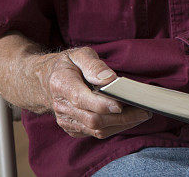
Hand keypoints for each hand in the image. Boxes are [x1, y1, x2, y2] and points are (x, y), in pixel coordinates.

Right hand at [35, 47, 150, 138]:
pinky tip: (129, 118)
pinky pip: (96, 133)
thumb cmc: (67, 65)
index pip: (82, 99)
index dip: (102, 104)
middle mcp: (62, 106)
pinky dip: (115, 128)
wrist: (43, 82)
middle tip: (144, 110)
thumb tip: (111, 79)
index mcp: (61, 84)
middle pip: (93, 119)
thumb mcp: (79, 54)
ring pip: (97, 130)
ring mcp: (66, 120)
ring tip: (142, 114)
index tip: (122, 104)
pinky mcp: (72, 128)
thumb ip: (94, 65)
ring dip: (122, 125)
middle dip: (122, 117)